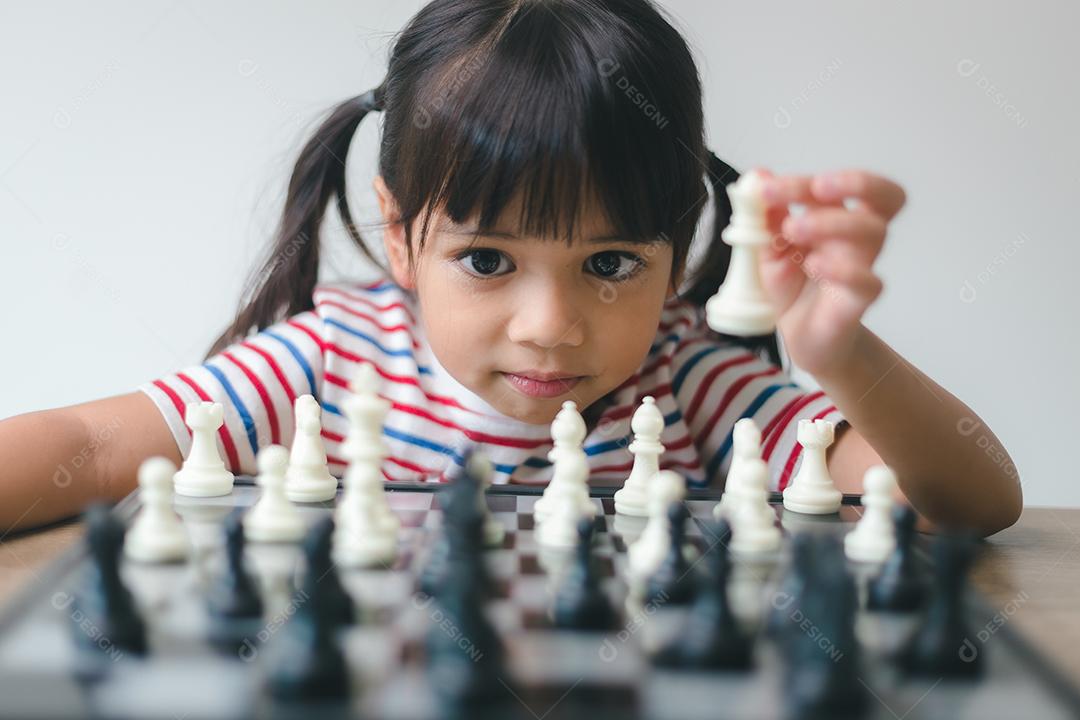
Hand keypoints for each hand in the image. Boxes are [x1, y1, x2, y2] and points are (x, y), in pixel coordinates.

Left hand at [755, 168, 905, 377]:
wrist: (800, 335)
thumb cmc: (792, 286)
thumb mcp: (768, 248)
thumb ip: (765, 215)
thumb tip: (757, 174)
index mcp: (836, 217)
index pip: (833, 187)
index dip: (800, 183)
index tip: (765, 189)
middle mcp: (857, 237)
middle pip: (883, 197)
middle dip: (855, 182)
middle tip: (815, 187)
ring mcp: (863, 266)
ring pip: (875, 232)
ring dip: (833, 222)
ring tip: (793, 229)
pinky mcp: (860, 300)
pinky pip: (870, 281)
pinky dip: (844, 270)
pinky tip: (815, 265)